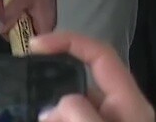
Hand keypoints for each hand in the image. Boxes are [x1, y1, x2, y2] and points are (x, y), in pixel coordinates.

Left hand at [0, 0, 59, 38]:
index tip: (3, 30)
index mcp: (45, 25)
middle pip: (22, 34)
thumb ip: (11, 16)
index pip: (30, 45)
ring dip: (7, 14)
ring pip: (19, 24)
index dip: (15, 41)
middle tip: (0, 9)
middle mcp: (44, 24)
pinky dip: (12, 9)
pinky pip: (20, 15)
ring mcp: (39, 16)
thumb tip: (1, 30)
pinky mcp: (34, 9)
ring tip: (0, 0)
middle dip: (8, 23)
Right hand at [31, 31, 154, 121]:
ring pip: (70, 107)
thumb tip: (54, 106)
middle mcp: (119, 110)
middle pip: (81, 83)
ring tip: (30, 112)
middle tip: (25, 95)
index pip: (101, 54)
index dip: (70, 41)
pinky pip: (70, 118)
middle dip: (51, 87)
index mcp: (129, 101)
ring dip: (50, 110)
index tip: (35, 43)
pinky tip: (36, 117)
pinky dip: (55, 117)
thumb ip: (80, 114)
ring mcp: (106, 121)